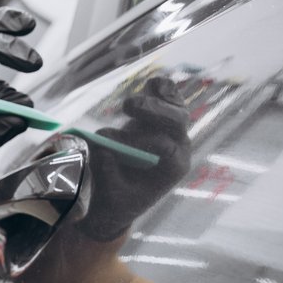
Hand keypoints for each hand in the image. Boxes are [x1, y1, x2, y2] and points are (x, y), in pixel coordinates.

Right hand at [76, 76, 191, 241]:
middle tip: (127, 106)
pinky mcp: (159, 119)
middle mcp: (178, 147)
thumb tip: (104, 149)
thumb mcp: (110, 193)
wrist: (119, 197)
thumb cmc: (118, 199)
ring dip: (159, 96)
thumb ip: (108, 172)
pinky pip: (167, 99)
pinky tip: (152, 83)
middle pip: (176, 122)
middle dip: (154, 110)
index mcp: (173, 168)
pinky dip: (161, 89)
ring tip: (146, 86)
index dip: (139, 140)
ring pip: (174, 107)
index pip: (164, 147)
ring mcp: (170, 131)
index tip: (110, 140)